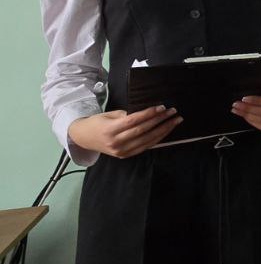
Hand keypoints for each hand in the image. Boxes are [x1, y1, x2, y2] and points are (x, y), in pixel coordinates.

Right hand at [68, 106, 182, 158]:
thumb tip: (146, 112)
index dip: (149, 114)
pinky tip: (166, 131)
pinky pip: (144, 147)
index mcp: (110, 129)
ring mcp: (121, 151)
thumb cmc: (97, 122)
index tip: (162, 107)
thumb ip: (126, 114)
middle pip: (142, 130)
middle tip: (173, 112)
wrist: (83, 138)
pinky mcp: (125, 155)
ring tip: (175, 121)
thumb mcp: (109, 115)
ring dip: (163, 130)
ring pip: (147, 140)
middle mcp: (116, 142)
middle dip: (160, 121)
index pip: (134, 121)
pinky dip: (157, 139)